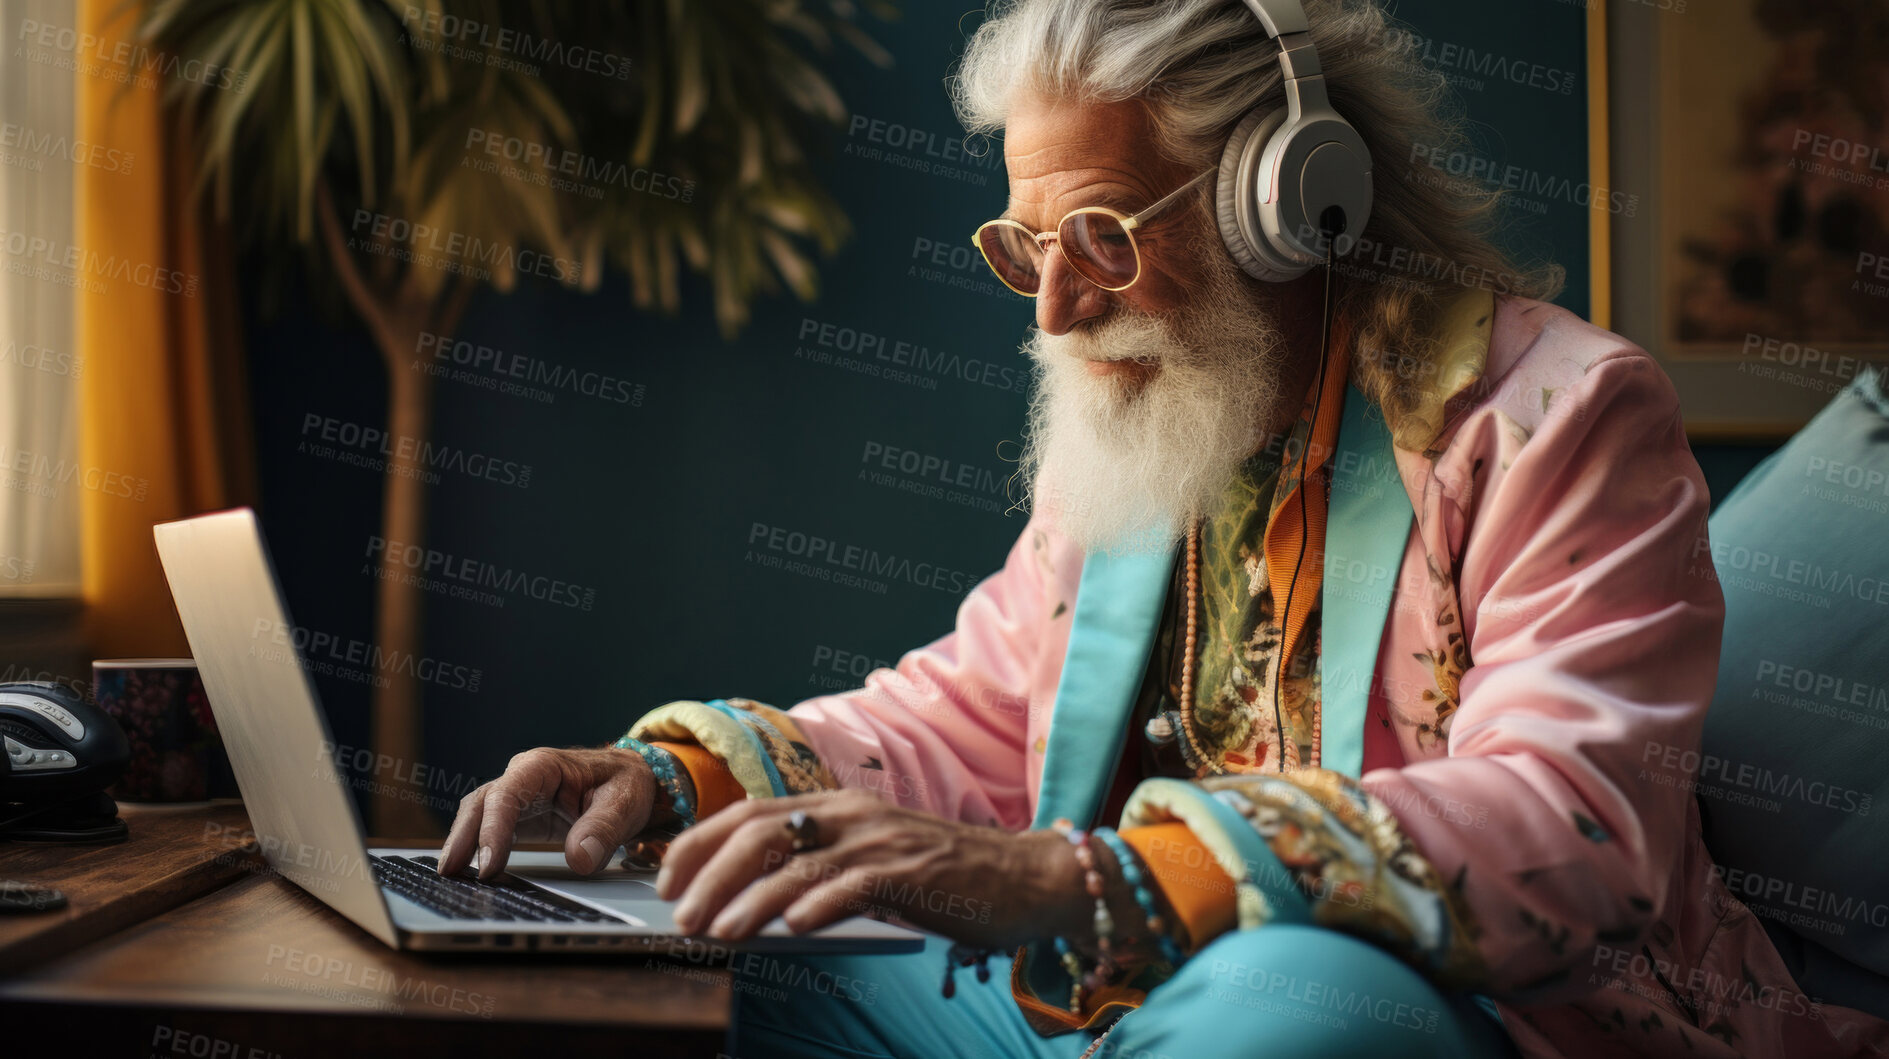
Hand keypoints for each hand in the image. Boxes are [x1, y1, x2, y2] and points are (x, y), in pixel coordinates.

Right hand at [438, 746, 655, 879]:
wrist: (632, 783)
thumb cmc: (627, 785)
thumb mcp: (625, 803)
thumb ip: (603, 829)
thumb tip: (580, 858)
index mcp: (544, 766)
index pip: (508, 795)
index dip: (494, 829)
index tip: (489, 863)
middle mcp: (523, 777)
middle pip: (481, 804)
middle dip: (463, 837)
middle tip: (451, 872)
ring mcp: (517, 797)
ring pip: (478, 816)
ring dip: (461, 844)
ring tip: (449, 876)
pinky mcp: (519, 817)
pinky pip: (489, 830)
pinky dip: (475, 849)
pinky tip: (467, 873)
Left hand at [654, 789, 1088, 948]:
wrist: (1026, 877)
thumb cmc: (945, 875)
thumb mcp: (871, 858)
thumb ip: (819, 865)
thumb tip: (751, 898)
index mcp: (838, 806)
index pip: (750, 812)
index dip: (701, 843)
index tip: (667, 879)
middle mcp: (854, 815)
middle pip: (762, 832)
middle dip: (711, 874)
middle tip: (681, 915)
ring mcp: (884, 841)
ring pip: (798, 863)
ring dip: (749, 900)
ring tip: (717, 933)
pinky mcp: (914, 872)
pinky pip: (855, 885)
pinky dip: (818, 905)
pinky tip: (791, 929)